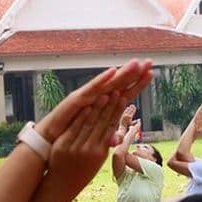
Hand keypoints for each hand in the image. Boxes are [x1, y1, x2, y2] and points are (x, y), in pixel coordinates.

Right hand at [35, 59, 152, 143]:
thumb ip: (106, 136)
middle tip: (149, 61)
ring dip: (122, 73)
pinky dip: (102, 80)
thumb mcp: (93, 138)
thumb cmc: (70, 137)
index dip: (138, 84)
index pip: (125, 93)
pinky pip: (92, 89)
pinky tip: (113, 72)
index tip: (152, 74)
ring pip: (108, 83)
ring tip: (135, 64)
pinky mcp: (77, 99)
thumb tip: (118, 140)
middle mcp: (96, 97)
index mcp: (102, 105)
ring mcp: (87, 97)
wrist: (49, 141)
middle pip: (119, 83)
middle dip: (134, 72)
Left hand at [48, 91, 127, 192]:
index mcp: (101, 152)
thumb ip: (103, 145)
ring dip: (98, 108)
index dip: (117, 113)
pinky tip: (87, 105)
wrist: (61, 187)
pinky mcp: (63, 147)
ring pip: (90, 124)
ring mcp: (77, 148)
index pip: (111, 128)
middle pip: (103, 124)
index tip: (123, 99)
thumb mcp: (96, 161)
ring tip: (105, 94)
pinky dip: (81, 116)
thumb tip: (113, 134)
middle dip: (111, 106)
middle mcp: (91, 149)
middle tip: (118, 92)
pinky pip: (75, 128)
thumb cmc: (80, 173)